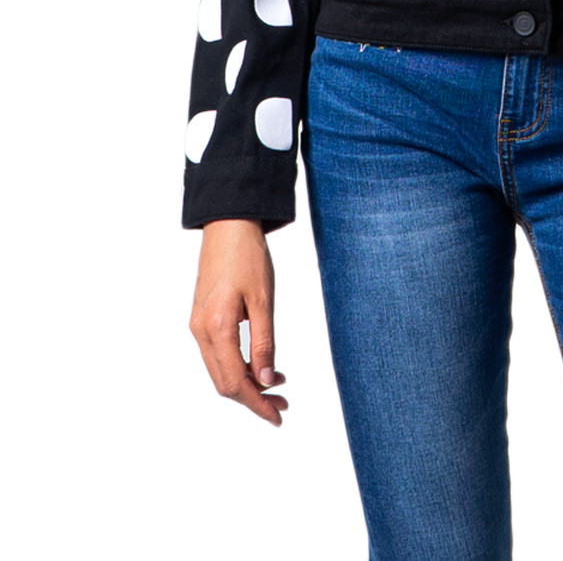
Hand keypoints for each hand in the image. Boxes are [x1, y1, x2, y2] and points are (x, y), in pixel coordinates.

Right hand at [188, 218, 288, 425]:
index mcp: (217, 327)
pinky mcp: (202, 318)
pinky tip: (261, 363)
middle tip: (284, 404)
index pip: (236, 382)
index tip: (278, 416)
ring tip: (278, 386)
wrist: (228, 225)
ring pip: (220, 371)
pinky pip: (218, 354)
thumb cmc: (248, 257)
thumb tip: (269, 380)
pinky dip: (239, 366)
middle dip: (254, 399)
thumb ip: (265, 341)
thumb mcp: (264, 299)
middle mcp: (201, 331)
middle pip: (224, 383)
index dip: (257, 404)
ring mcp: (198, 325)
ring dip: (247, 383)